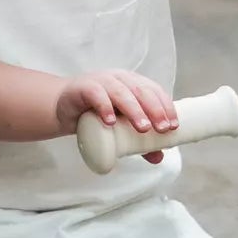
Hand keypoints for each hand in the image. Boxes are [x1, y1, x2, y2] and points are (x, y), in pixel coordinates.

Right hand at [56, 70, 178, 163]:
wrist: (64, 108)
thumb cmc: (96, 115)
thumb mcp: (120, 128)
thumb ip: (138, 142)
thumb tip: (159, 157)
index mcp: (133, 83)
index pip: (154, 91)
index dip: (166, 106)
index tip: (173, 125)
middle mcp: (120, 79)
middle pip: (141, 91)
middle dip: (155, 110)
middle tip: (162, 129)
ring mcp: (101, 81)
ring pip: (121, 93)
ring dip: (134, 110)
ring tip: (143, 128)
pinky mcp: (84, 88)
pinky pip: (96, 95)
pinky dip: (105, 107)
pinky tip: (111, 121)